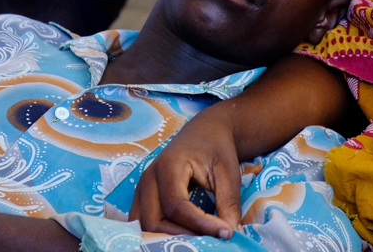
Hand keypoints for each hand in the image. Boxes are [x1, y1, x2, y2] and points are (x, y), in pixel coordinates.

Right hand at [130, 110, 242, 238]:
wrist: (206, 131)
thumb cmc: (217, 148)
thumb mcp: (228, 172)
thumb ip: (228, 202)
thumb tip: (230, 232)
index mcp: (168, 166)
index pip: (177, 206)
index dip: (199, 225)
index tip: (225, 233)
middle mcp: (149, 178)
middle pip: (154, 221)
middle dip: (181, 236)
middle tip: (210, 241)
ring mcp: (142, 188)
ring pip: (145, 226)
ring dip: (167, 238)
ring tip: (197, 240)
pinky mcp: (143, 196)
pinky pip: (143, 222)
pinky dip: (160, 234)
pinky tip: (182, 236)